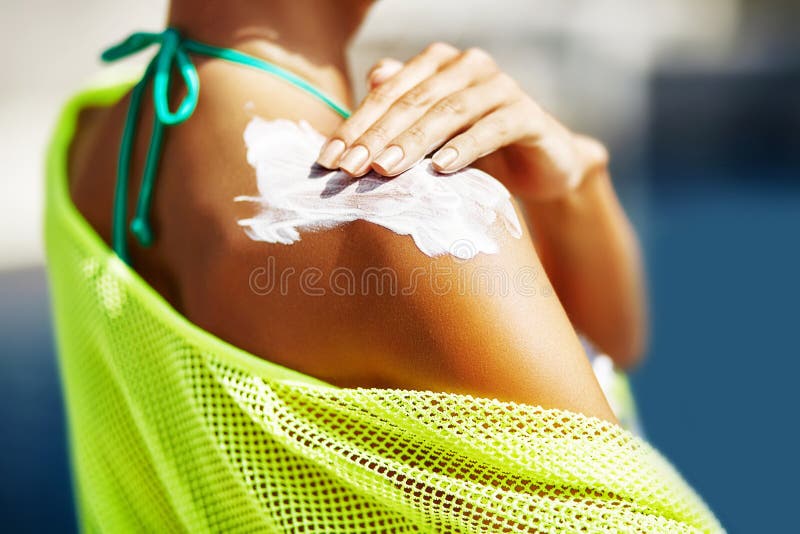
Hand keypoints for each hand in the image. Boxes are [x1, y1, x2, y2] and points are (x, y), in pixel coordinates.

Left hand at [316, 42, 608, 200]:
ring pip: (449, 111)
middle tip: (351, 169)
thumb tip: (372, 78)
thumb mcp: (429, 138)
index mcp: (437, 65)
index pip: (386, 93)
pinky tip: (441, 168)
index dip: (355, 126)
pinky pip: (492, 128)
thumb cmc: (473, 150)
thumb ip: (400, 112)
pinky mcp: (528, 115)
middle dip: (377, 136)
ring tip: (385, 169)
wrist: (539, 167)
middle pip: (413, 100)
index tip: (328, 161)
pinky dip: (465, 147)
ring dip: (413, 141)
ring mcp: (500, 87)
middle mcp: (468, 66)